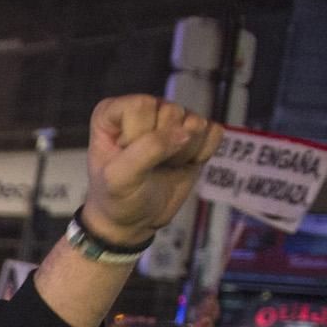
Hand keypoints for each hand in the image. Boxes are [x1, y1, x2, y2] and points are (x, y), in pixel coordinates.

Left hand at [82, 96, 222, 243]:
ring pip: (195, 122)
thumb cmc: (116, 198)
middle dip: (164, 147)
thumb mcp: (120, 178)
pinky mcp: (195, 133)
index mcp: (112, 112)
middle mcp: (144, 109)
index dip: (140, 135)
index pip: (142, 105)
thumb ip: (148, 150)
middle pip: (172, 111)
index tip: (127, 157)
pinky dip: (202, 154)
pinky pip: (214, 132)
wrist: (134, 221)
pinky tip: (183, 164)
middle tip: (148, 166)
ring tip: (164, 166)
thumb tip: (187, 131)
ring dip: (183, 153)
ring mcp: (172, 120)